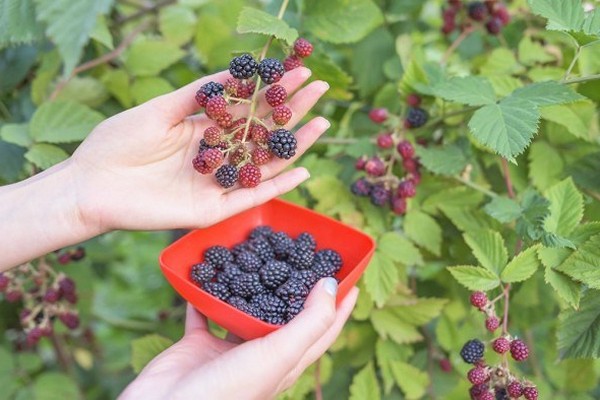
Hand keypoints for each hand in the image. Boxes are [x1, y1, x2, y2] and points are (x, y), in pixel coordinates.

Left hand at [70, 67, 328, 232]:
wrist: (92, 185)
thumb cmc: (118, 142)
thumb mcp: (161, 110)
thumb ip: (199, 95)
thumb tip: (236, 71)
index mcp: (205, 131)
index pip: (249, 109)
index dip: (274, 91)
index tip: (300, 70)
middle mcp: (218, 157)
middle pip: (264, 134)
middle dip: (293, 111)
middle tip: (321, 89)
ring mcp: (217, 184)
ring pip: (265, 164)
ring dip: (295, 146)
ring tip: (321, 123)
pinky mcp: (212, 209)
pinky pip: (251, 197)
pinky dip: (277, 186)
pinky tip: (303, 171)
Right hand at [119, 280, 358, 399]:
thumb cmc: (229, 390)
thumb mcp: (278, 355)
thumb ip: (309, 322)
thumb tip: (332, 286)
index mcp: (285, 361)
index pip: (322, 329)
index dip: (339, 306)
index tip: (351, 277)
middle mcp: (260, 353)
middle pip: (285, 315)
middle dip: (296, 287)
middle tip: (304, 257)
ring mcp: (228, 349)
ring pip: (244, 310)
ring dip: (251, 286)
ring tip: (259, 256)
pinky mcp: (198, 344)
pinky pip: (204, 312)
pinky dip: (205, 295)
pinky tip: (209, 273)